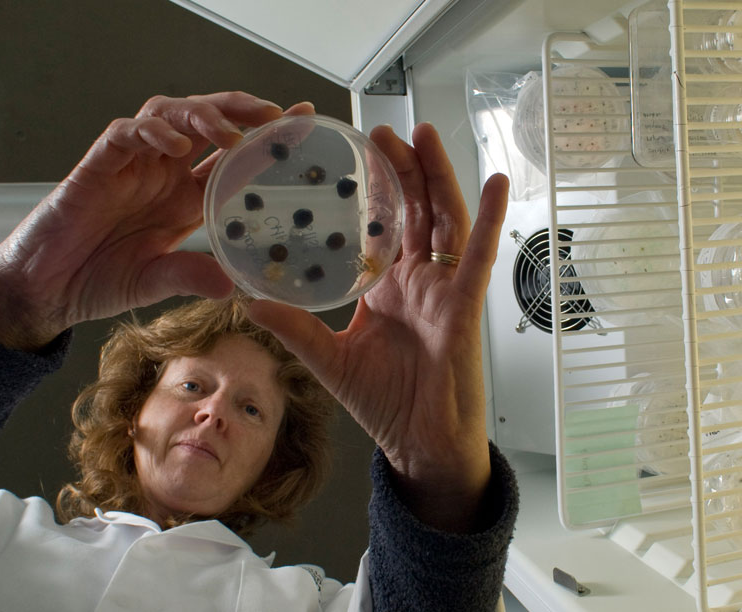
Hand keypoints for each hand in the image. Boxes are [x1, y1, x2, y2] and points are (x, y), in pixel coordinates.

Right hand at [0, 92, 312, 350]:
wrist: (46, 289)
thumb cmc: (99, 280)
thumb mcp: (156, 281)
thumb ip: (190, 275)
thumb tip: (231, 286)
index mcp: (183, 198)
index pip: (231, 159)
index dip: (264, 141)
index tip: (301, 123)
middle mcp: (162, 174)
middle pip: (206, 122)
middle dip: (241, 112)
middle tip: (275, 116)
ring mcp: (131, 165)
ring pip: (169, 115)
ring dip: (201, 116)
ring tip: (228, 133)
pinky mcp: (97, 165)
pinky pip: (125, 134)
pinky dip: (152, 132)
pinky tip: (175, 143)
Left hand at [248, 123, 508, 530]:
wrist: (420, 442)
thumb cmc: (384, 403)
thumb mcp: (328, 358)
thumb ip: (293, 327)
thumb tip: (247, 300)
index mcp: (386, 287)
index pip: (381, 226)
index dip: (372, 190)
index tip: (352, 154)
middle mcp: (417, 280)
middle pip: (413, 210)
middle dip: (403, 168)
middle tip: (384, 131)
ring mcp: (442, 289)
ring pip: (444, 220)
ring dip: (438, 177)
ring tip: (424, 136)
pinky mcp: (464, 306)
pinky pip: (478, 257)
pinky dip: (490, 219)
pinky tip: (494, 183)